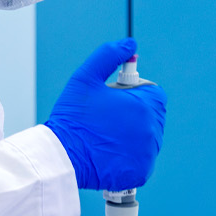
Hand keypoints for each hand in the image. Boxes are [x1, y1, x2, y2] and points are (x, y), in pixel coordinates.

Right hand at [43, 39, 165, 191]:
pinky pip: (142, 160)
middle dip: (134, 114)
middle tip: (107, 119)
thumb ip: (109, 55)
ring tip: (106, 136)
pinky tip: (109, 153)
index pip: (155, 94)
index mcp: (144, 106)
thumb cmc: (72, 116)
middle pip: (152, 116)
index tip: (117, 99)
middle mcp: (151, 131)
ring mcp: (147, 154)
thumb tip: (131, 43)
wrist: (60, 156)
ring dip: (133, 136)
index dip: (136, 93)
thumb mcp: (86, 77)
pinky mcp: (140, 172)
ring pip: (148, 138)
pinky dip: (130, 157)